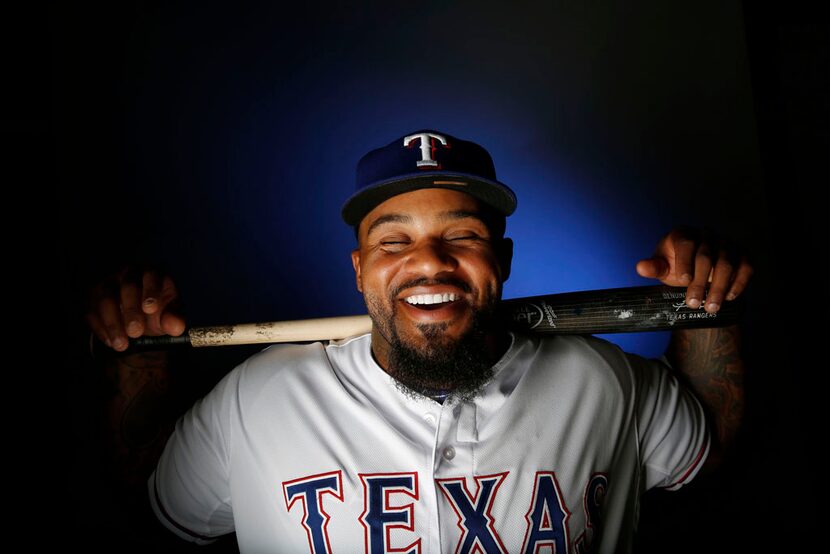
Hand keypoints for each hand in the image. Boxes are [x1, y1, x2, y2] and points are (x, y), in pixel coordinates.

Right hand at [85, 266, 185, 351]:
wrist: (138, 320)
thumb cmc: (157, 311)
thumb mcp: (169, 315)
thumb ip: (174, 319)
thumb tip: (177, 328)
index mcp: (151, 273)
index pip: (151, 276)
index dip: (151, 291)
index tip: (151, 309)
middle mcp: (128, 274)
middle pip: (128, 287)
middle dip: (131, 311)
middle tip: (136, 332)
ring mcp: (107, 284)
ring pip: (106, 299)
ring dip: (113, 323)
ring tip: (122, 345)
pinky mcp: (92, 298)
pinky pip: (91, 312)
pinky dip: (101, 328)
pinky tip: (111, 343)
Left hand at [635, 227, 752, 312]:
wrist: (697, 269)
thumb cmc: (676, 266)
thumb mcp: (663, 267)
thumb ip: (654, 268)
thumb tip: (640, 267)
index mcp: (683, 234)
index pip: (686, 244)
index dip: (685, 262)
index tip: (683, 281)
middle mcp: (706, 235)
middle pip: (706, 257)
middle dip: (700, 283)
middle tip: (694, 304)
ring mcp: (726, 243)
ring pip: (726, 263)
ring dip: (720, 287)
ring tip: (711, 307)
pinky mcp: (742, 255)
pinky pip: (745, 267)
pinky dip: (739, 283)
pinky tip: (730, 298)